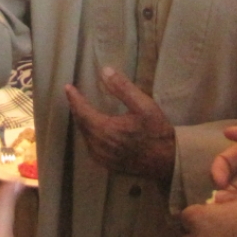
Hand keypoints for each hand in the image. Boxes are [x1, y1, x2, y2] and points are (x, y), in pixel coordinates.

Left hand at [65, 67, 175, 181]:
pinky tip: (94, 130)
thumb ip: (123, 88)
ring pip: (86, 137)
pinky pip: (92, 148)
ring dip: (83, 123)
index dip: (74, 99)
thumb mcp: (144, 105)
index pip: (82, 112)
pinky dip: (90, 136)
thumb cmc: (156, 131)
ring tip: (82, 111)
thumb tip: (105, 71)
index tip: (68, 87)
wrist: (168, 161)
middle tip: (74, 97)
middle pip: (82, 125)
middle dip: (77, 110)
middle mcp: (99, 146)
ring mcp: (102, 158)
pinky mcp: (107, 165)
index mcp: (106, 130)